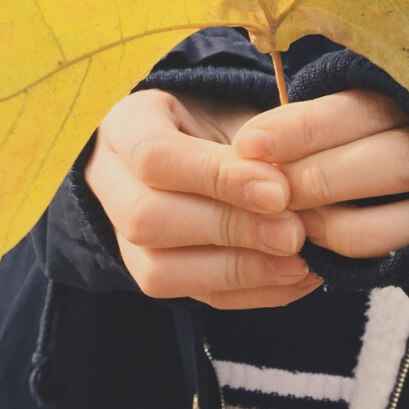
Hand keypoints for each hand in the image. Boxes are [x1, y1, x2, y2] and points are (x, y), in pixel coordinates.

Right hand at [85, 89, 320, 308]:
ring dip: (238, 270)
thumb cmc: (221, 122)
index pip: (155, 157)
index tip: (277, 191)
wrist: (200, 144)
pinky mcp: (152, 275)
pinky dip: (249, 293)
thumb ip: (257, 143)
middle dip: (229, 229)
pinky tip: (294, 279)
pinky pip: (192, 297)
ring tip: (298, 262)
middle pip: (148, 218)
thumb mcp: (235, 111)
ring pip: (159, 271)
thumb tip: (289, 184)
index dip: (216, 177)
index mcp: (127, 126)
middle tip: (294, 232)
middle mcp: (110, 182)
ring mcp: (121, 236)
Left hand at [234, 91, 408, 258]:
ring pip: (381, 210)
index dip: (298, 128)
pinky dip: (344, 243)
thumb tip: (251, 144)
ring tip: (286, 217)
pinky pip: (388, 245)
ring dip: (324, 217)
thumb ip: (318, 122)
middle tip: (265, 191)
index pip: (352, 111)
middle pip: (373, 161)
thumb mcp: (360, 109)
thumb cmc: (386, 131)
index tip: (249, 144)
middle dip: (309, 178)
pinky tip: (315, 236)